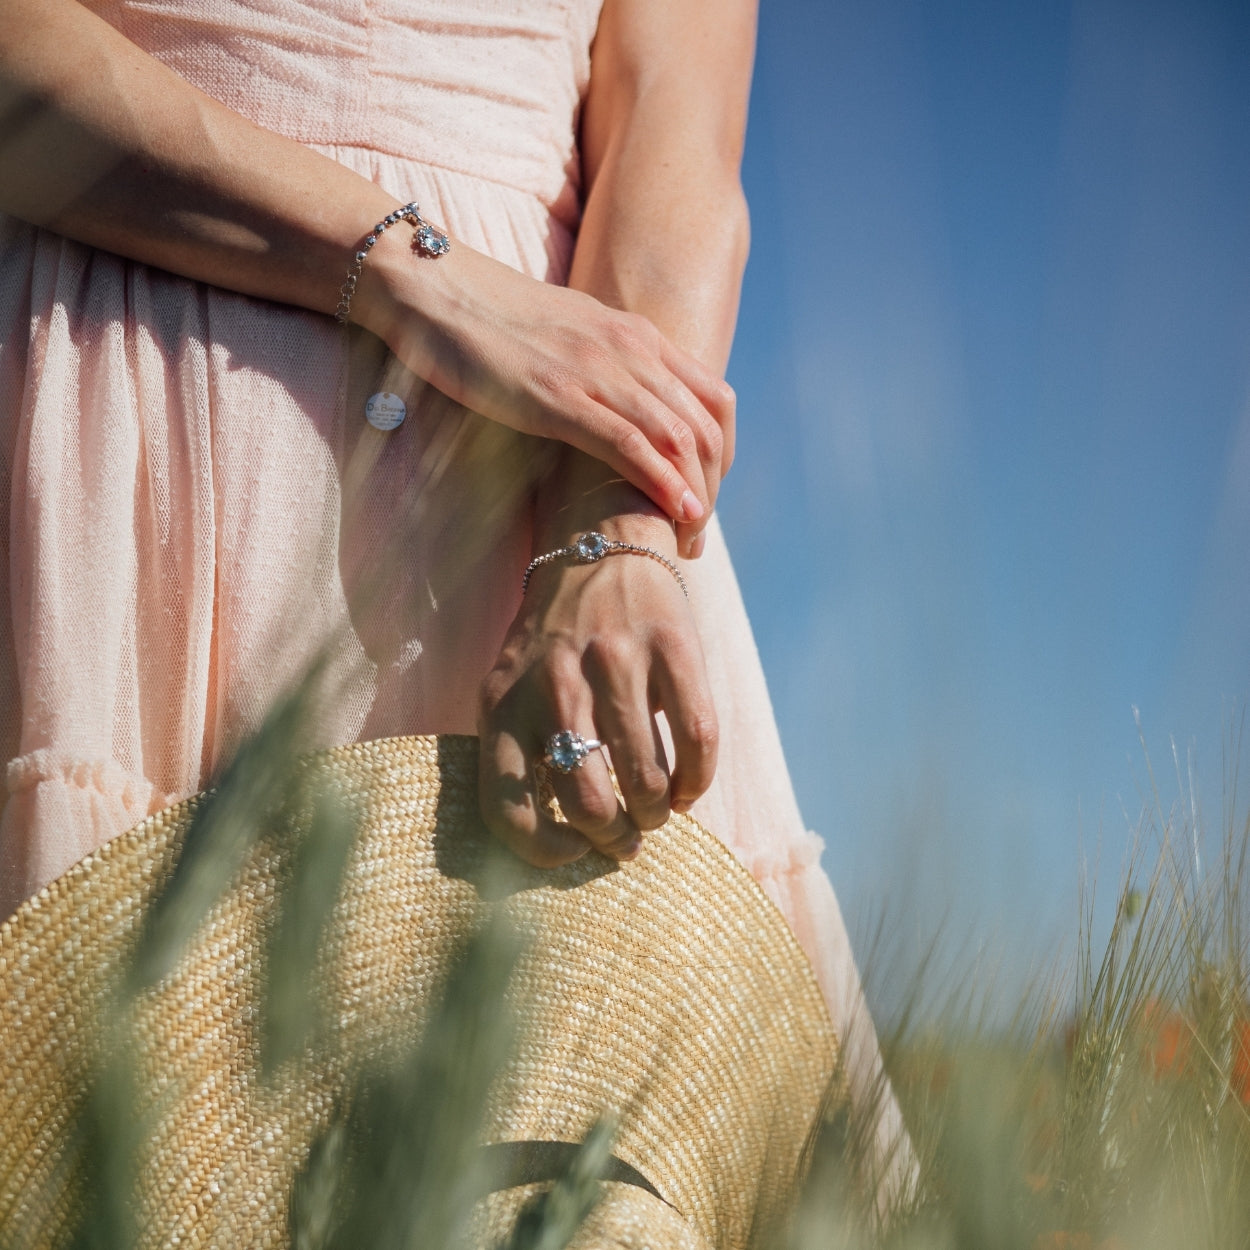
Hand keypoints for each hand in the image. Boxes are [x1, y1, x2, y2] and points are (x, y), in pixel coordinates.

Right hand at [354, 231, 733, 555]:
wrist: (433, 289)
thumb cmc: (488, 319)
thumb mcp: (566, 335)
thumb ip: (602, 366)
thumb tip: (614, 409)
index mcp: (635, 335)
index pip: (712, 398)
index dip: (721, 454)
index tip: (708, 495)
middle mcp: (629, 349)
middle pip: (702, 426)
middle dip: (710, 487)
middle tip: (696, 535)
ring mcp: (596, 371)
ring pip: (675, 437)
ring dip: (692, 495)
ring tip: (690, 540)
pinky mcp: (558, 397)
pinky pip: (628, 443)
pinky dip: (661, 482)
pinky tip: (675, 514)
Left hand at [477, 468, 717, 863]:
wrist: (597, 545)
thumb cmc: (553, 640)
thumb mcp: (512, 686)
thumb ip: (519, 749)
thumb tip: (559, 838)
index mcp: (503, 702)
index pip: (508, 809)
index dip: (543, 852)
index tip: (571, 852)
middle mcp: (555, 684)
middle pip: (587, 802)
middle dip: (613, 838)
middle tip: (625, 839)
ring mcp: (616, 662)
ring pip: (644, 778)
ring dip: (655, 813)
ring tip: (655, 811)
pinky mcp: (671, 646)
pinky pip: (697, 738)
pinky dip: (696, 781)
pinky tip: (687, 787)